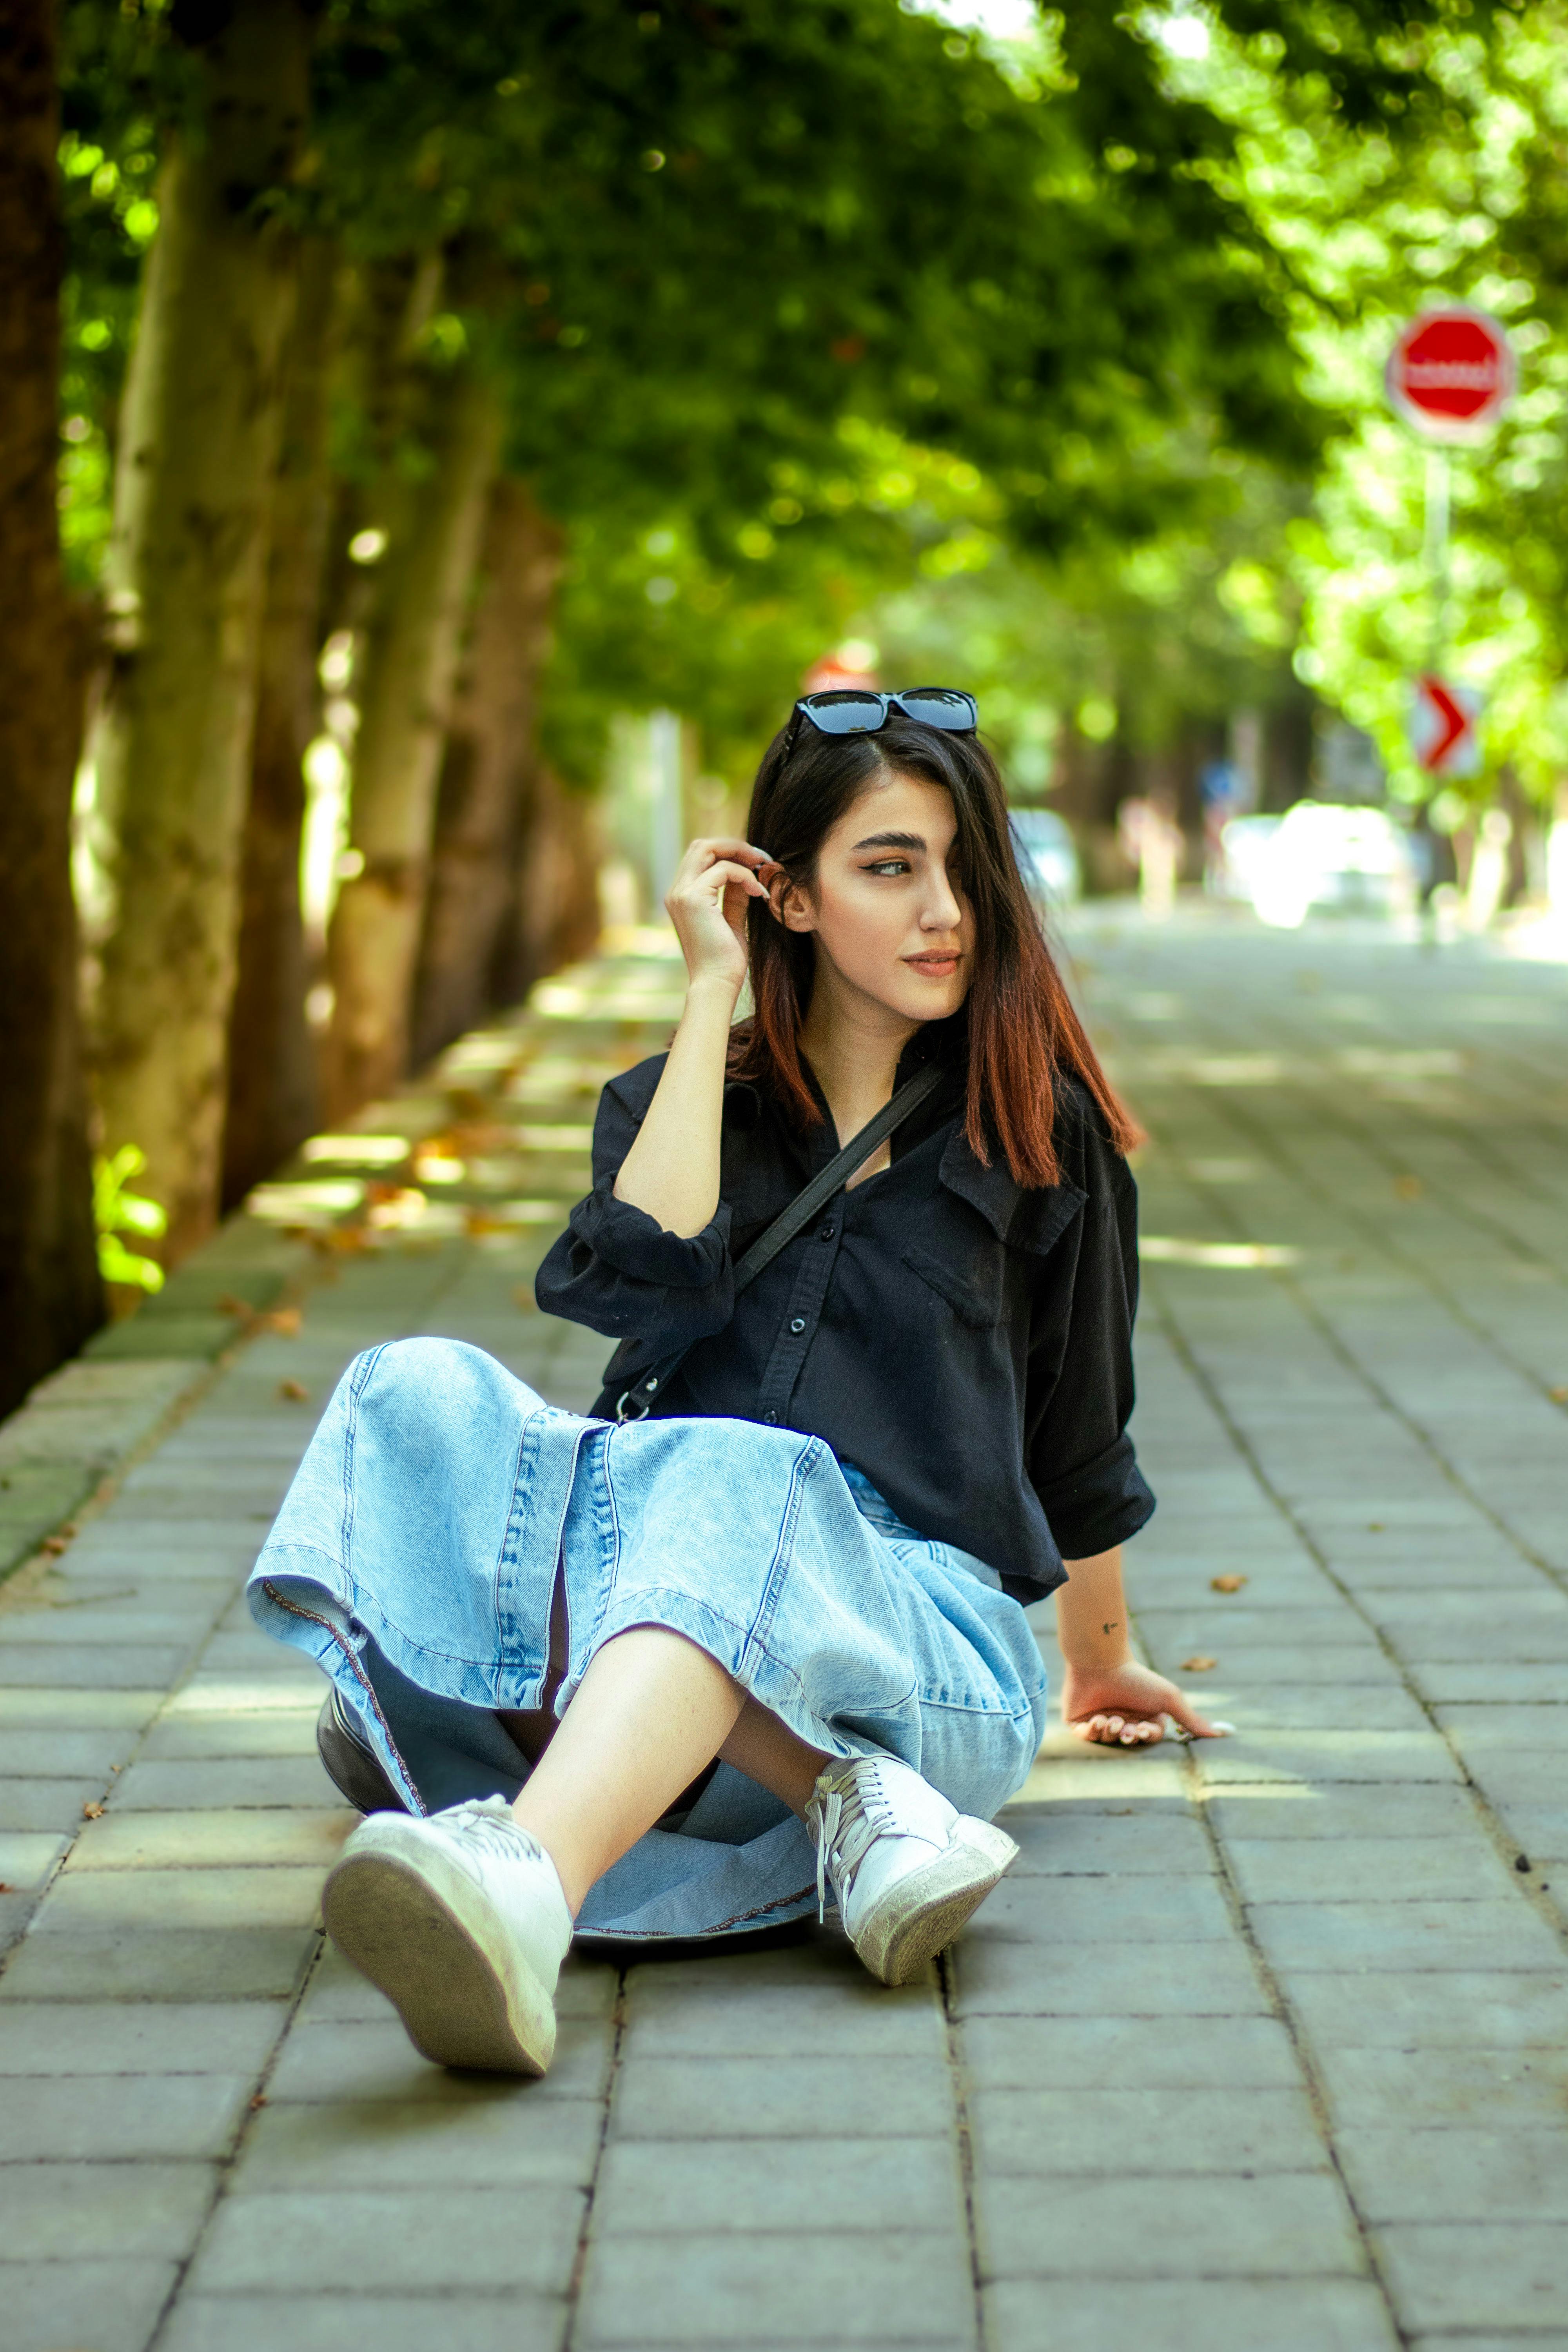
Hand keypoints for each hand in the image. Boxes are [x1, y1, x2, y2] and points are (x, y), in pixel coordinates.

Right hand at [665, 836, 774, 995]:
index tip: (757, 863)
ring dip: (740, 853)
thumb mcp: (732, 920)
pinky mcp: (693, 899)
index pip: (701, 856)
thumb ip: (735, 896)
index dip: (729, 852)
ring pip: (707, 848)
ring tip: (763, 868)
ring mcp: (681, 894)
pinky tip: (759, 893)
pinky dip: (746, 876)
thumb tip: (747, 873)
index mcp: (682, 896)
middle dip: (734, 846)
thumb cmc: (725, 960)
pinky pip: (724, 870)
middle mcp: (676, 891)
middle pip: (701, 845)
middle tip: (762, 859)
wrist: (717, 984)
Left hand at [1060, 1658, 1226, 1747]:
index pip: (1149, 1736)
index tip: (1142, 1729)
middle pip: (1128, 1740)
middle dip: (1128, 1736)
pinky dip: (1091, 1732)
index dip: (1146, 1735)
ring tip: (1108, 1718)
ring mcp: (1100, 1719)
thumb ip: (1191, 1719)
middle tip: (1125, 1728)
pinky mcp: (1079, 1721)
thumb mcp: (1168, 1698)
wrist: (1101, 1663)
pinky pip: (1085, 1737)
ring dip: (1110, 1732)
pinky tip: (1095, 1720)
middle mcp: (1123, 1717)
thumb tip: (1222, 1735)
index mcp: (1143, 1714)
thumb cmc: (1137, 1678)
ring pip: (1107, 1740)